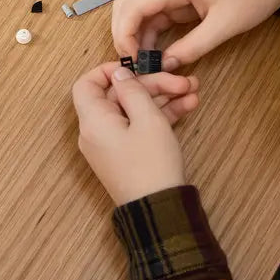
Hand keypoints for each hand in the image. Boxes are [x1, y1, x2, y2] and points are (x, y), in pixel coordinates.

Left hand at [72, 62, 197, 205]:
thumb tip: (119, 73)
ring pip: (134, 110)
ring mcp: (112, 144)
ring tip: (193, 91)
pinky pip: (139, 127)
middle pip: (119, 95)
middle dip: (152, 85)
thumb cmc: (151, 164)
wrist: (160, 213)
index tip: (137, 67)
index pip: (87, 84)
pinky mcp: (128, 155)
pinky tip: (188, 107)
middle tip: (182, 81)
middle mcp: (97, 131)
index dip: (109, 71)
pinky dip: (160, 116)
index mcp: (93, 120)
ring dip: (162, 99)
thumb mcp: (148, 119)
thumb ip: (133, 90)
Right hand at [112, 0, 279, 66]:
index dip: (124, 36)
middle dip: (123, 34)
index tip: (132, 62)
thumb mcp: (224, 26)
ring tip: (143, 62)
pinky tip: (155, 51)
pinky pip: (154, 11)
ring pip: (137, 7)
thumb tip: (166, 65)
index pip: (132, 7)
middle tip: (132, 63)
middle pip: (126, 4)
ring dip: (134, 34)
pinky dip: (148, 31)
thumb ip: (192, 47)